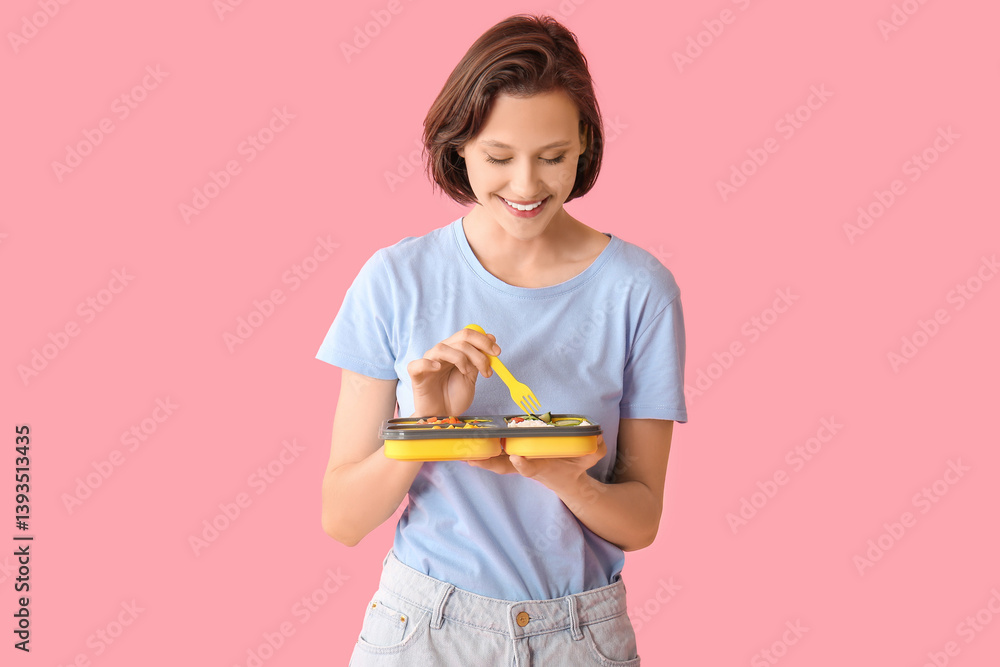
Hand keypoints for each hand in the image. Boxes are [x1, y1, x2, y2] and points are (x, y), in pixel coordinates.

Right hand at [407, 327, 499, 416]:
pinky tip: (438, 368)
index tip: (497, 352)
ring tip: (467, 373)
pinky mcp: (416, 375)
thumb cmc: (454, 397)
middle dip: (478, 351)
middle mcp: (441, 353)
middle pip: (460, 339)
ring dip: (461, 359)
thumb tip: (491, 339)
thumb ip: (478, 360)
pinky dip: (428, 363)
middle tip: (487, 368)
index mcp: (454, 351)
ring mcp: (428, 362)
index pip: (467, 335)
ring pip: (443, 348)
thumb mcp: (472, 377)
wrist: (443, 416)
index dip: (483, 340)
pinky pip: (418, 364)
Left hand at [468, 435, 607, 494]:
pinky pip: (492, 456)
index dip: (524, 465)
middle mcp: (526, 466)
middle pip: (502, 467)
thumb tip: (597, 439)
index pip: (531, 468)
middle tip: (469, 456)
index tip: (517, 458)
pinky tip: (465, 447)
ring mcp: (517, 464)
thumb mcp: (589, 458)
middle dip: (486, 462)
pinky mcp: (512, 458)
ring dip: (478, 458)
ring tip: (459, 452)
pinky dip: (480, 453)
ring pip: (493, 462)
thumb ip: (594, 450)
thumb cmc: (576, 467)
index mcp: (541, 468)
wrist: (569, 481)